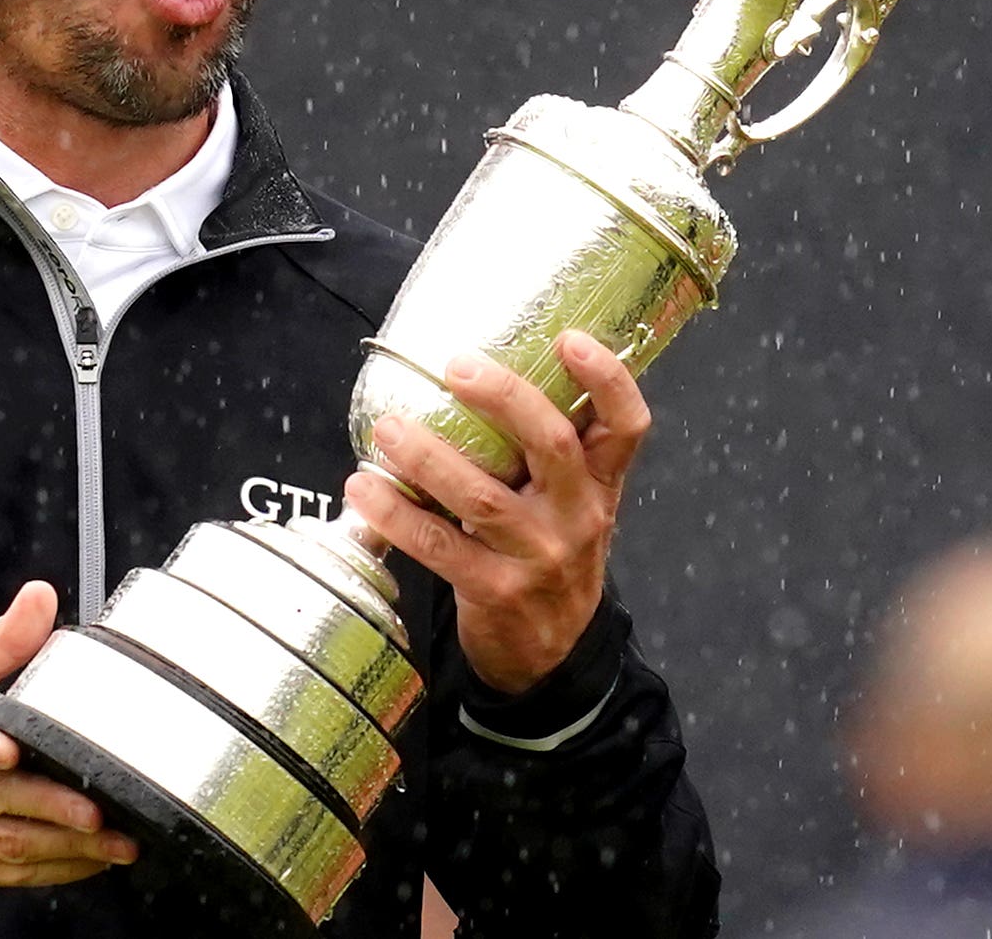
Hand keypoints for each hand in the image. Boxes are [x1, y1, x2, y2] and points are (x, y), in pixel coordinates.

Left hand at [344, 331, 649, 693]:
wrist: (552, 653)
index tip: (571, 338)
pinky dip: (396, 515)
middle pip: (552, 446)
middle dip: (505, 399)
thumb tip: (481, 368)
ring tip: (388, 430)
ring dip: (428, 457)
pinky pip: (439, 546)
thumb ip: (548, 451)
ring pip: (482, 497)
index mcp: (600, 485)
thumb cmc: (550, 554)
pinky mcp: (495, 591)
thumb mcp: (572, 503)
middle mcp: (579, 516)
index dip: (607, 380)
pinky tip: (364, 489)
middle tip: (457, 366)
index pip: (626, 427)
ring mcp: (539, 556)